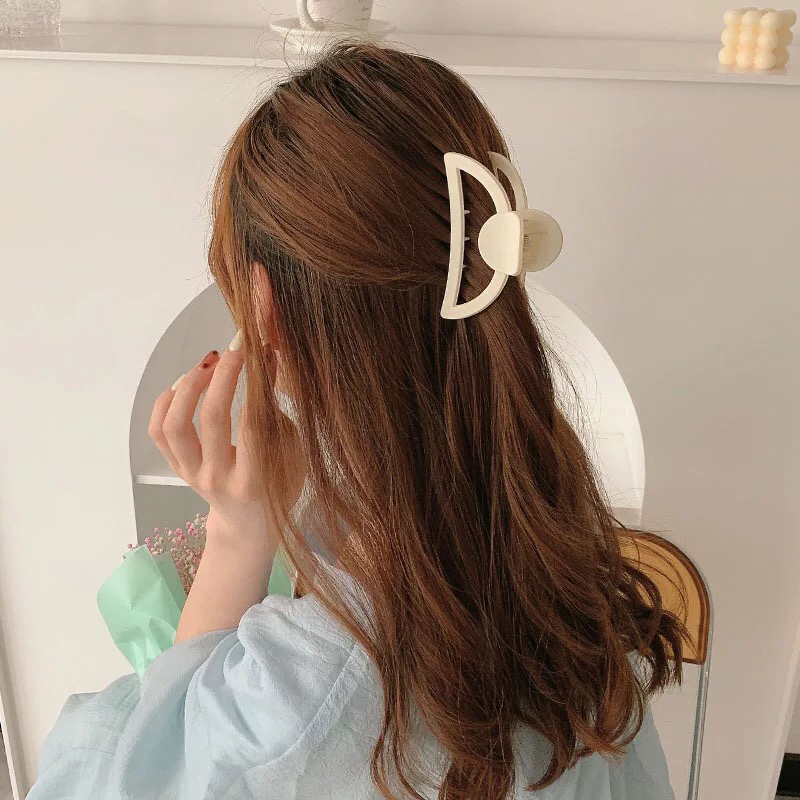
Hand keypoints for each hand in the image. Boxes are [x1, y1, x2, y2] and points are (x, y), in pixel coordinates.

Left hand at [147, 334, 303, 552]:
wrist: (248, 524)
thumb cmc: (279, 486)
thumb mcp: (293, 454)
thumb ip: (277, 415)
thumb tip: (266, 362)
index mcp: (254, 479)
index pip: (253, 423)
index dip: (258, 382)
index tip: (263, 351)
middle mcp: (218, 477)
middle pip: (211, 418)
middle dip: (224, 375)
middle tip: (236, 348)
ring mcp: (191, 474)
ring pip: (175, 425)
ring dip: (189, 386)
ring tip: (208, 363)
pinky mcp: (176, 468)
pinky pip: (158, 432)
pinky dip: (167, 401)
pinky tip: (185, 382)